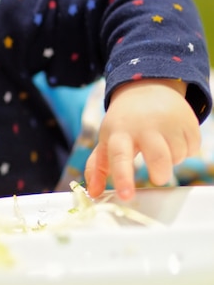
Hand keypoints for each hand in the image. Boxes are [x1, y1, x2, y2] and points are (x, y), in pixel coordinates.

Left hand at [84, 79, 200, 199]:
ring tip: (158, 147)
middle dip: (160, 174)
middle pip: (159, 160)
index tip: (126, 196)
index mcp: (119, 132)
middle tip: (157, 177)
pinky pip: (191, 150)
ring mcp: (168, 122)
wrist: (146, 88)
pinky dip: (183, 151)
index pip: (119, 156)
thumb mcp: (107, 138)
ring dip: (170, 160)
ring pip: (177, 157)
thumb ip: (98, 166)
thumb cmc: (124, 121)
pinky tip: (172, 138)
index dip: (123, 178)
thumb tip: (94, 193)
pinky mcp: (188, 122)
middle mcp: (144, 126)